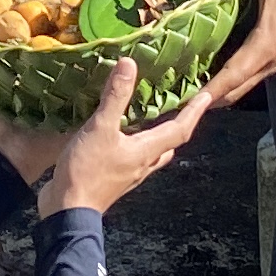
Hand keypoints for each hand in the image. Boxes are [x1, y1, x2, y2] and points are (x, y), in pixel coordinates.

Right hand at [0, 57, 212, 218]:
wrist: (68, 211)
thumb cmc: (87, 171)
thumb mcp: (100, 128)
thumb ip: (115, 97)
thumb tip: (129, 64)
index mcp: (147, 151)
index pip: (180, 129)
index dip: (194, 111)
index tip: (207, 95)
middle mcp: (143, 164)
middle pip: (170, 143)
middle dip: (179, 124)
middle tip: (184, 106)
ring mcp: (129, 174)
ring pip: (153, 152)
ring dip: (159, 135)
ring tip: (155, 117)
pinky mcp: (114, 179)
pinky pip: (133, 157)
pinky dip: (137, 143)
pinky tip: (123, 136)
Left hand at [197, 0, 275, 108]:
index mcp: (268, 41)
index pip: (235, 73)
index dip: (214, 90)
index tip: (193, 104)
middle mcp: (274, 57)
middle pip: (239, 87)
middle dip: (212, 99)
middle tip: (183, 107)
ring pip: (248, 83)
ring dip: (225, 93)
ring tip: (197, 98)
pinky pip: (255, 75)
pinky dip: (237, 82)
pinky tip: (221, 80)